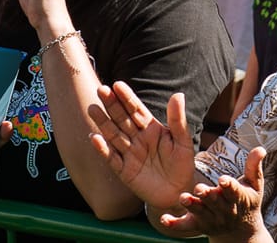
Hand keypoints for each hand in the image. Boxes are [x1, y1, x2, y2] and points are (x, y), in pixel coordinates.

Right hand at [87, 82, 198, 211]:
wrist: (178, 192)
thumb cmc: (182, 164)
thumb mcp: (183, 141)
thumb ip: (177, 120)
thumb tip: (178, 94)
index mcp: (151, 128)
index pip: (136, 110)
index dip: (127, 98)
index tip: (117, 84)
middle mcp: (137, 138)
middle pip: (122, 119)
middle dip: (112, 105)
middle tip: (101, 90)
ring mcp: (129, 154)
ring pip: (113, 135)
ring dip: (103, 123)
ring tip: (93, 109)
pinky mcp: (124, 171)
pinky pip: (112, 158)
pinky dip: (103, 149)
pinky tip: (94, 138)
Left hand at [158, 149, 265, 239]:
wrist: (241, 232)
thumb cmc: (247, 201)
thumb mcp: (255, 185)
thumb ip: (254, 166)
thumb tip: (260, 148)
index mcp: (238, 198)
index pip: (234, 191)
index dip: (229, 186)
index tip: (223, 180)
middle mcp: (224, 210)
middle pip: (215, 202)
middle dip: (207, 195)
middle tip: (199, 188)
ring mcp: (210, 219)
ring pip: (200, 212)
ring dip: (192, 206)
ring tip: (183, 198)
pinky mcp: (197, 226)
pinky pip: (185, 226)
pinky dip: (174, 224)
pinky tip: (164, 219)